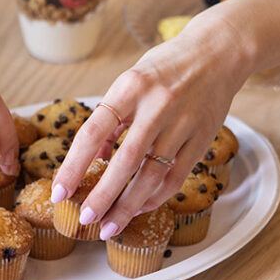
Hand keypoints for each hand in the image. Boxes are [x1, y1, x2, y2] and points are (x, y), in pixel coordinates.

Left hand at [50, 15, 249, 239]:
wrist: (219, 52)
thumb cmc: (167, 67)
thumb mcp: (132, 80)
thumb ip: (113, 117)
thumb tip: (94, 157)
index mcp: (131, 86)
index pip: (93, 132)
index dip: (74, 166)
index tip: (59, 191)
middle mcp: (157, 105)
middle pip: (125, 160)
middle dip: (103, 195)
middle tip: (86, 218)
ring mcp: (183, 123)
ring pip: (152, 175)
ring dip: (128, 206)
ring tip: (110, 226)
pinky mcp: (202, 138)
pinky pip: (176, 177)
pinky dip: (156, 197)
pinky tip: (139, 208)